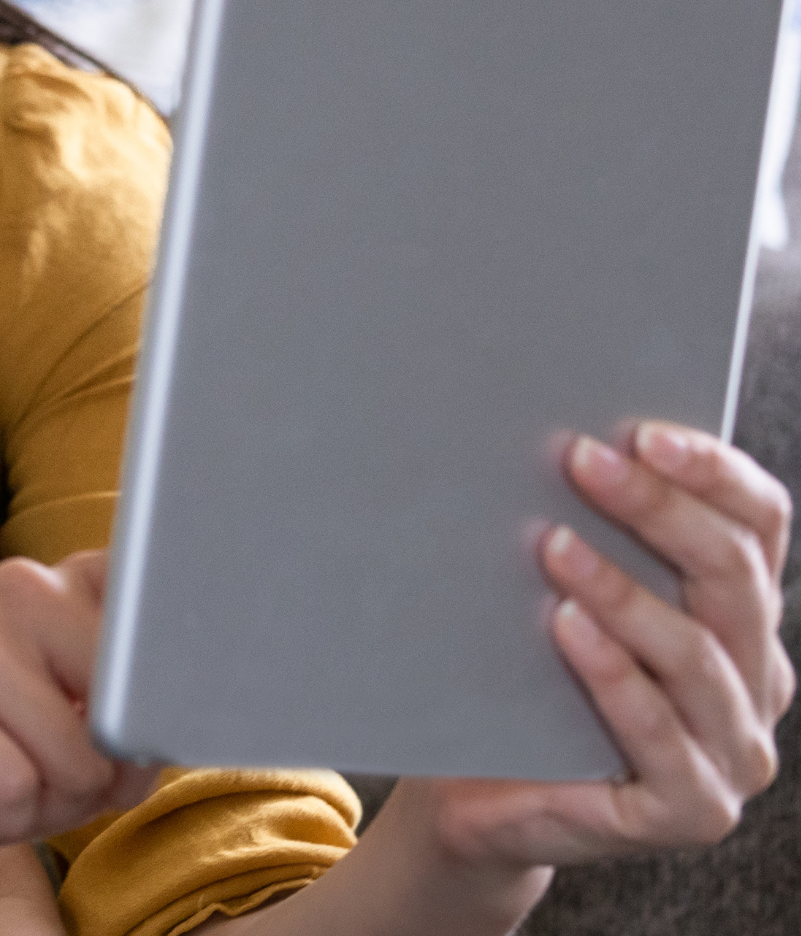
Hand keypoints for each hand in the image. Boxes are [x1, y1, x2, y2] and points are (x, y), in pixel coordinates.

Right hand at [0, 552, 159, 877]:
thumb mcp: (83, 743)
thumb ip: (134, 725)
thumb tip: (156, 731)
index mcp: (66, 584)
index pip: (156, 606)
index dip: (166, 679)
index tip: (148, 711)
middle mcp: (21, 587)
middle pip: (125, 706)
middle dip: (100, 771)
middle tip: (45, 765)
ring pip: (74, 757)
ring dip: (47, 801)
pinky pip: (12, 784)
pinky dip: (0, 812)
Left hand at [416, 422, 793, 873]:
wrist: (480, 785)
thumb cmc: (522, 665)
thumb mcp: (560, 583)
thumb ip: (583, 521)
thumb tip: (551, 430)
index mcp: (741, 608)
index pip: (759, 522)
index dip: (713, 471)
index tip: (642, 431)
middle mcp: (757, 676)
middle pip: (732, 576)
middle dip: (657, 509)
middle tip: (580, 459)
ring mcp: (733, 749)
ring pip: (700, 656)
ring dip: (625, 592)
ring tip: (554, 545)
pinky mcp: (693, 809)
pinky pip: (665, 741)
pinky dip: (616, 678)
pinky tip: (568, 631)